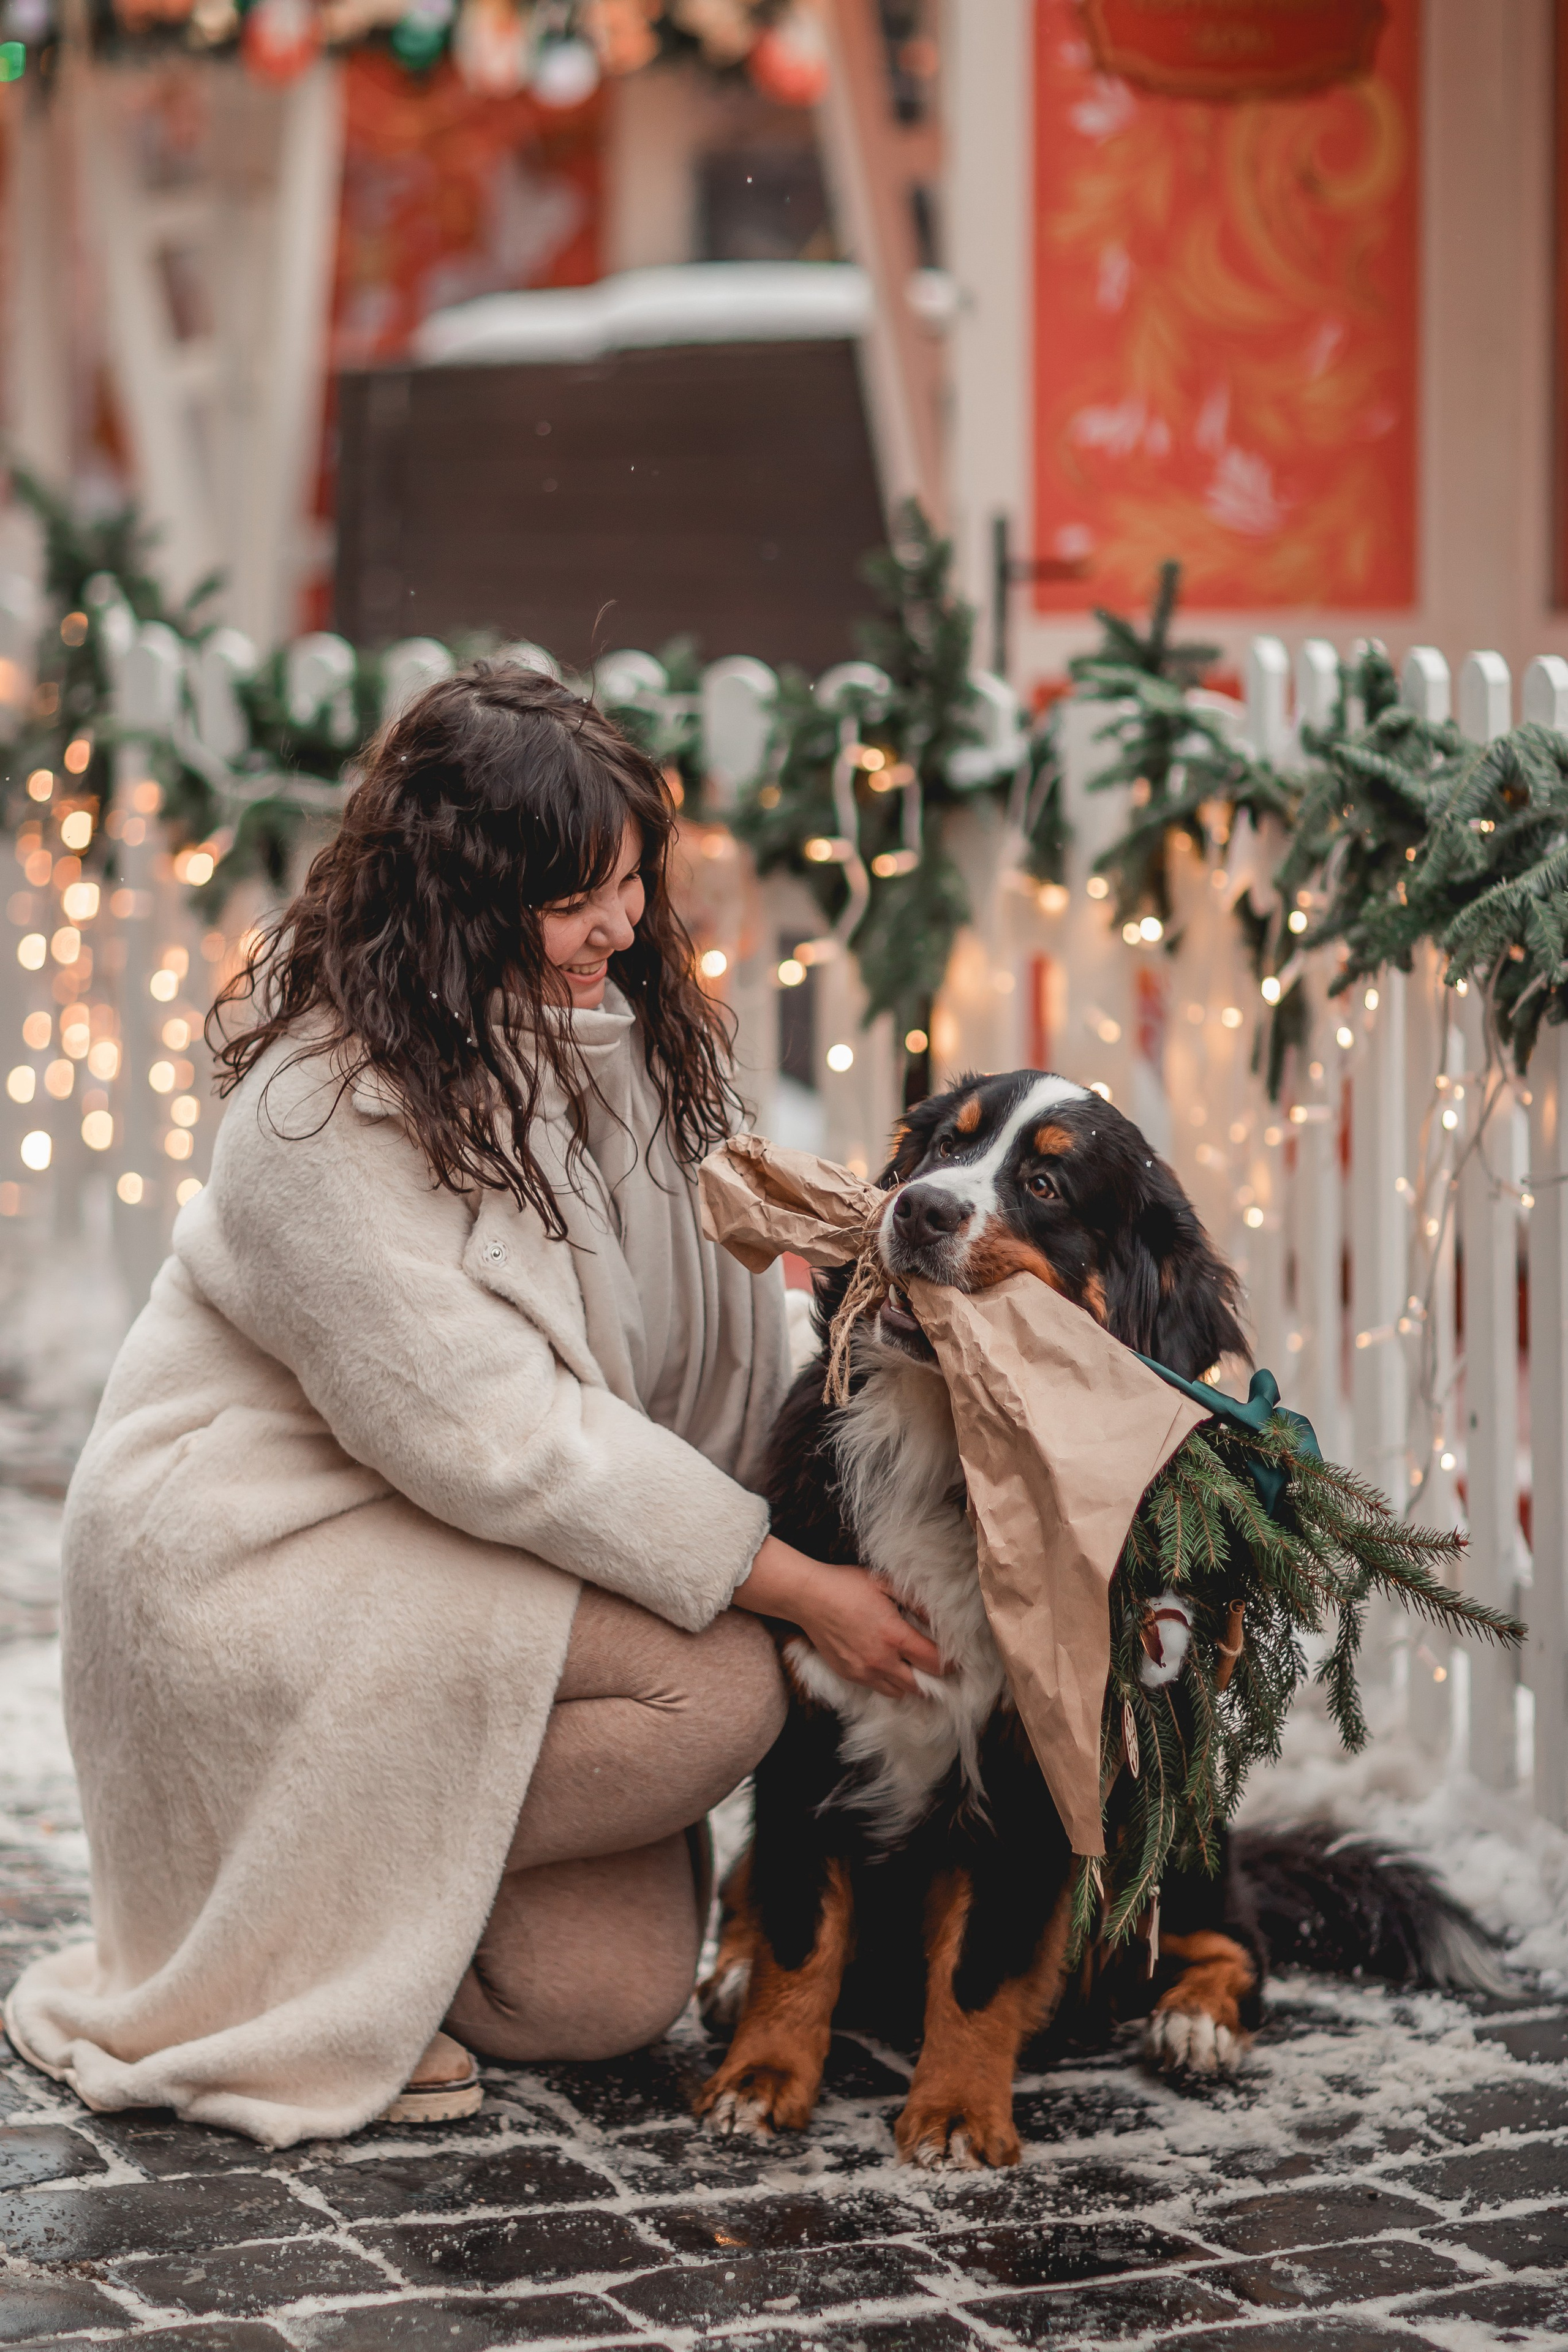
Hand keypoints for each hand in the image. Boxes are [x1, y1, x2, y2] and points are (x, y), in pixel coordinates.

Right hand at [733, 1535, 946, 1698]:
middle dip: (933, 1681)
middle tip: (939, 1671)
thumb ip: (915, 1602)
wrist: (808, 1597)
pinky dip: (887, 1683)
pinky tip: (889, 1667)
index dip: (950, 1664)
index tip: (956, 1661)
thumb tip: (938, 1619)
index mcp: (893, 1635)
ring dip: (910, 1684)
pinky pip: (876, 1688)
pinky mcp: (849, 1674)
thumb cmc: (847, 1585)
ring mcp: (863, 1671)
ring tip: (915, 1671)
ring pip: (898, 1693)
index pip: (934, 1663)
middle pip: (919, 1686)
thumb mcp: (885, 1584)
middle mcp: (880, 1659)